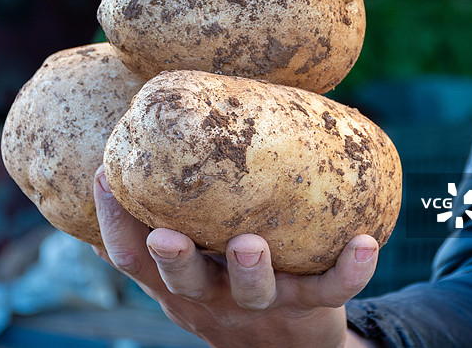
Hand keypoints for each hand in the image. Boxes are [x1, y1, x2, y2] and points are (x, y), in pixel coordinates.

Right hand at [93, 166, 382, 347]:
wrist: (286, 346)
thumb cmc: (229, 282)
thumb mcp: (196, 261)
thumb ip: (176, 216)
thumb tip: (143, 145)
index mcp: (178, 280)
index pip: (131, 257)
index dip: (112, 220)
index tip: (105, 173)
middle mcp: (213, 296)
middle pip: (184, 284)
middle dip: (171, 260)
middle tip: (165, 237)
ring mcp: (261, 304)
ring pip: (252, 292)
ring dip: (249, 269)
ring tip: (251, 244)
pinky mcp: (310, 305)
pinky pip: (332, 289)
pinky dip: (350, 269)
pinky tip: (366, 241)